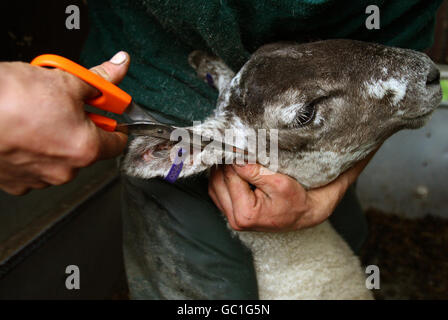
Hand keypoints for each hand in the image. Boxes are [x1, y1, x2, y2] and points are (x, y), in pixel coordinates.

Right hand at [0, 51, 129, 194]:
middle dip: (80, 126)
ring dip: (55, 138)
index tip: (108, 114)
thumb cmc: (11, 98)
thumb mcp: (66, 80)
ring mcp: (39, 179)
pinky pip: (34, 166)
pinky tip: (21, 131)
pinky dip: (32, 149)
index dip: (114, 124)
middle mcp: (65, 171)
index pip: (117, 143)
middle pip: (87, 148)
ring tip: (37, 116)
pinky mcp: (15, 182)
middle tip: (65, 105)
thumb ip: (99, 80)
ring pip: (59, 156)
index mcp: (86, 149)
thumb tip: (119, 68)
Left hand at [208, 151, 375, 231]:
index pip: (229, 176)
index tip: (235, 141)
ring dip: (222, 169)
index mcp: (246, 213)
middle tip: (234, 145)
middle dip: (225, 162)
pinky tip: (233, 169)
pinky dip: (223, 178)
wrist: (304, 214)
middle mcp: (235, 219)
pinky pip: (218, 191)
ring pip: (214, 185)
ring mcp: (231, 217)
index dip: (232, 156)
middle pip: (218, 181)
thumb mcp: (279, 182)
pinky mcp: (231, 212)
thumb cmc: (296, 200)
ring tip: (235, 156)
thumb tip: (234, 155)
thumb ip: (254, 170)